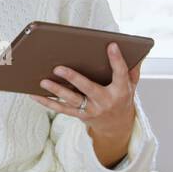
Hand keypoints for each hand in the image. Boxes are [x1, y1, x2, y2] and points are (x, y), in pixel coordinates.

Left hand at [31, 42, 139, 161]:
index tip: (111, 45)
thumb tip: (138, 53)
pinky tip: (33, 94)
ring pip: (71, 100)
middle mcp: (104, 101)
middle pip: (87, 88)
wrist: (117, 126)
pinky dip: (46, 102)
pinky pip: (61, 109)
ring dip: (56, 91)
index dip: (116, 60)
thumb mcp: (131, 85)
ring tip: (42, 81)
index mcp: (120, 91)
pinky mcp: (79, 115)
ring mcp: (91, 110)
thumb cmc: (122, 98)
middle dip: (73, 78)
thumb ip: (132, 70)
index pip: (120, 74)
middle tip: (58, 68)